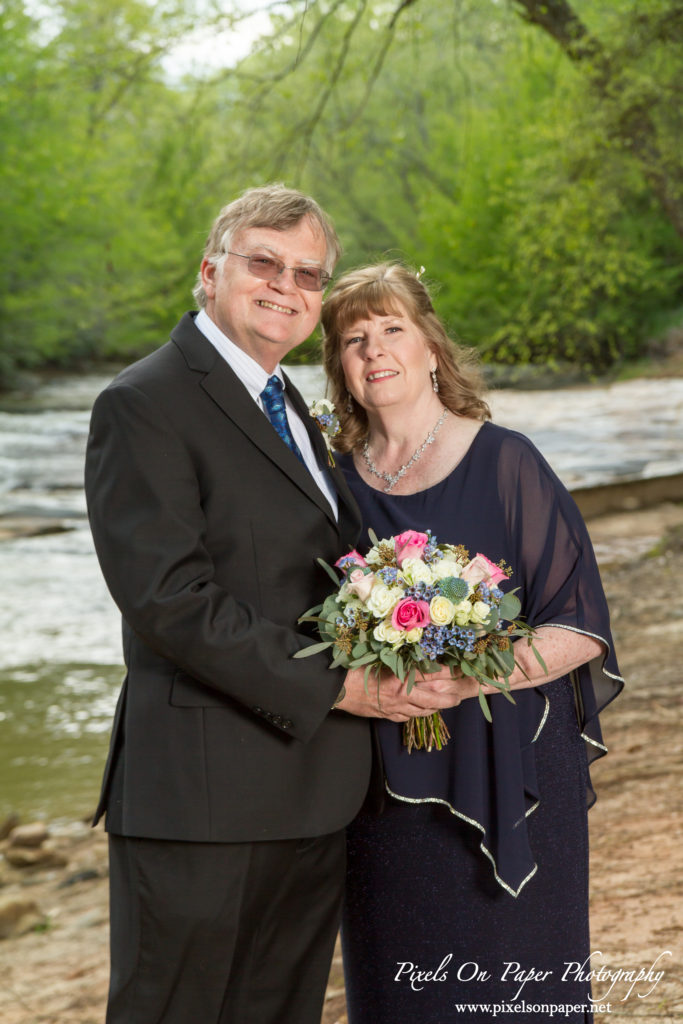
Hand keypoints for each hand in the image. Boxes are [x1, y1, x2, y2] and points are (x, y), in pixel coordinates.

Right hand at [337, 666, 465, 721]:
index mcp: (400, 677)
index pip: (432, 674)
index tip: (462, 669)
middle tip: (460, 696)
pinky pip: (408, 717)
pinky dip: (419, 713)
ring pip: (423, 711)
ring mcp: (395, 708)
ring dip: (437, 707)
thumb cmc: (355, 668)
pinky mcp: (387, 715)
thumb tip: (417, 650)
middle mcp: (401, 695)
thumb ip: (398, 654)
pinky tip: (422, 709)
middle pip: (434, 700)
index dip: (449, 672)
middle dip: (450, 698)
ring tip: (447, 703)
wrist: (336, 688)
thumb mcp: (379, 655)